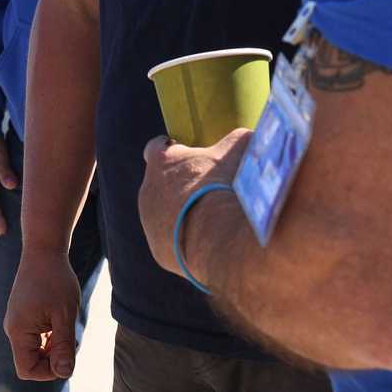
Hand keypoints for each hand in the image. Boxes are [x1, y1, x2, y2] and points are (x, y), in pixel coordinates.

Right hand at [4, 250, 81, 380]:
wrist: (44, 249)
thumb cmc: (56, 279)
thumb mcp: (65, 314)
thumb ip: (64, 346)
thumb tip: (64, 374)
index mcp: (18, 331)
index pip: (27, 370)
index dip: (49, 371)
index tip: (68, 354)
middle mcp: (12, 328)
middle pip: (31, 361)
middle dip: (54, 357)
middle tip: (72, 337)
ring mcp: (17, 321)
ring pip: (35, 349)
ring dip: (53, 346)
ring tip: (67, 325)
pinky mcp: (23, 315)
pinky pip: (35, 337)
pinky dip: (50, 336)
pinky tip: (61, 320)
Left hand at [139, 128, 251, 279]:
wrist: (223, 238)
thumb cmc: (230, 186)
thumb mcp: (241, 149)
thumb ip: (235, 141)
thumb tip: (245, 140)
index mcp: (161, 161)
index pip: (157, 147)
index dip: (174, 151)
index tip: (188, 155)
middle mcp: (147, 191)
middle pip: (161, 185)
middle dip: (182, 187)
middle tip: (211, 192)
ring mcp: (150, 224)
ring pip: (165, 216)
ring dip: (184, 216)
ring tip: (214, 222)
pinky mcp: (159, 251)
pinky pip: (173, 243)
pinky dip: (188, 242)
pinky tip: (211, 243)